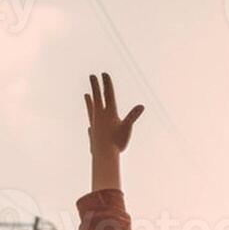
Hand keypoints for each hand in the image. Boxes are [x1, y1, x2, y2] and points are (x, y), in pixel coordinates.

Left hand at [84, 72, 142, 190]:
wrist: (103, 155)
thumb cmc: (116, 142)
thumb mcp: (127, 128)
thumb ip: (133, 116)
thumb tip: (141, 106)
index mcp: (109, 112)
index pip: (108, 95)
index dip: (107, 84)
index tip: (103, 74)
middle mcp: (99, 115)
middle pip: (97, 97)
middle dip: (95, 86)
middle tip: (92, 76)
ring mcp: (94, 123)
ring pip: (91, 108)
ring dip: (89, 101)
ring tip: (86, 95)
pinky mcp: (93, 132)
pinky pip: (91, 122)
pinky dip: (92, 119)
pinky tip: (90, 123)